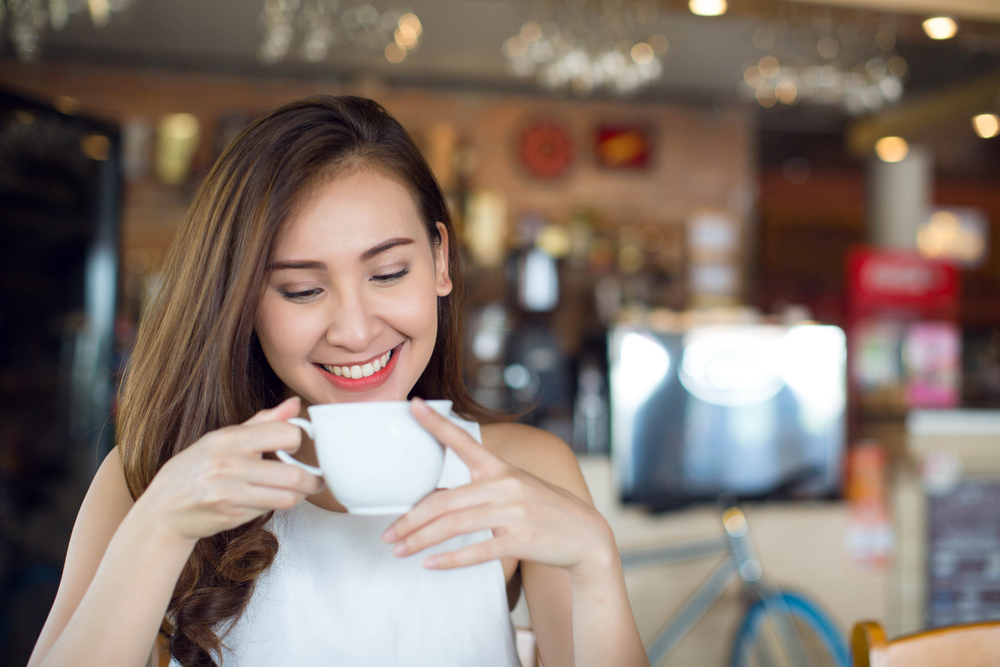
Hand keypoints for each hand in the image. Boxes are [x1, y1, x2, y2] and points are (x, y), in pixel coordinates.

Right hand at [134, 396, 323, 543]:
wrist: (163, 510)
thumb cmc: (194, 470)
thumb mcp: (222, 438)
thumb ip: (263, 422)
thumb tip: (294, 405)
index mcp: (229, 438)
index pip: (284, 433)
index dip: (298, 440)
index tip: (298, 446)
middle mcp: (228, 465)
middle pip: (293, 474)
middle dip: (311, 479)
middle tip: (315, 479)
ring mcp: (230, 493)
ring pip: (287, 497)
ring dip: (299, 495)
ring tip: (299, 490)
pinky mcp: (232, 515)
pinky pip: (270, 509)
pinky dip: (278, 504)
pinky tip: (272, 498)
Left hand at [381, 398, 614, 576]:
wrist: (586, 535)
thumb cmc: (544, 510)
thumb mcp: (515, 488)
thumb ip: (481, 488)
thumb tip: (436, 501)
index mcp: (500, 468)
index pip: (462, 440)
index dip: (436, 424)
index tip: (412, 406)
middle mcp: (504, 486)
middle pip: (444, 502)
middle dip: (410, 519)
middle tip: (388, 533)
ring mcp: (513, 513)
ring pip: (454, 526)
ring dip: (421, 540)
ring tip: (399, 550)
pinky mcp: (520, 540)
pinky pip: (477, 551)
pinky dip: (449, 560)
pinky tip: (430, 564)